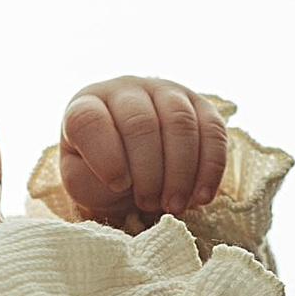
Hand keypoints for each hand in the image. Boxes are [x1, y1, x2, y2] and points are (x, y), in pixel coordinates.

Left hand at [56, 78, 226, 232]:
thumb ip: (86, 178)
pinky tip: (201, 197)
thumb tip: (122, 179)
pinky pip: (213, 130)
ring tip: (174, 205)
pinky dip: (210, 168)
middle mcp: (126, 90)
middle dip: (149, 171)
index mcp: (87, 105)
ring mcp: (166, 92)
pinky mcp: (200, 106)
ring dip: (180, 172)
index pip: (89, 120)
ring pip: (180, 122)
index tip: (118, 185)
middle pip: (140, 122)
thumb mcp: (82, 181)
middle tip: (150, 204)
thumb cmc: (100, 173)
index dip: (105, 155)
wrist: (133, 169)